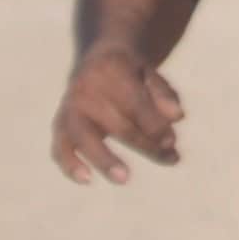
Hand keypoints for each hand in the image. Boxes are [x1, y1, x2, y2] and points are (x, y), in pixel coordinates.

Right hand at [54, 44, 185, 184]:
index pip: (135, 103)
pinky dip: (70, 164)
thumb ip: (164, 94)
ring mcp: (70, 106)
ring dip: (104, 158)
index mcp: (110, 68)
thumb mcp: (151, 74)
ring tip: (124, 178)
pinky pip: (60, 146)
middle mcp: (85, 87)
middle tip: (171, 159)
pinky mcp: (61, 123)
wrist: (97, 59)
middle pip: (116, 124)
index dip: (155, 125)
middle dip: (146, 145)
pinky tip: (86, 180)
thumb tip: (177, 117)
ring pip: (84, 136)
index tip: (172, 142)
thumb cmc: (131, 73)